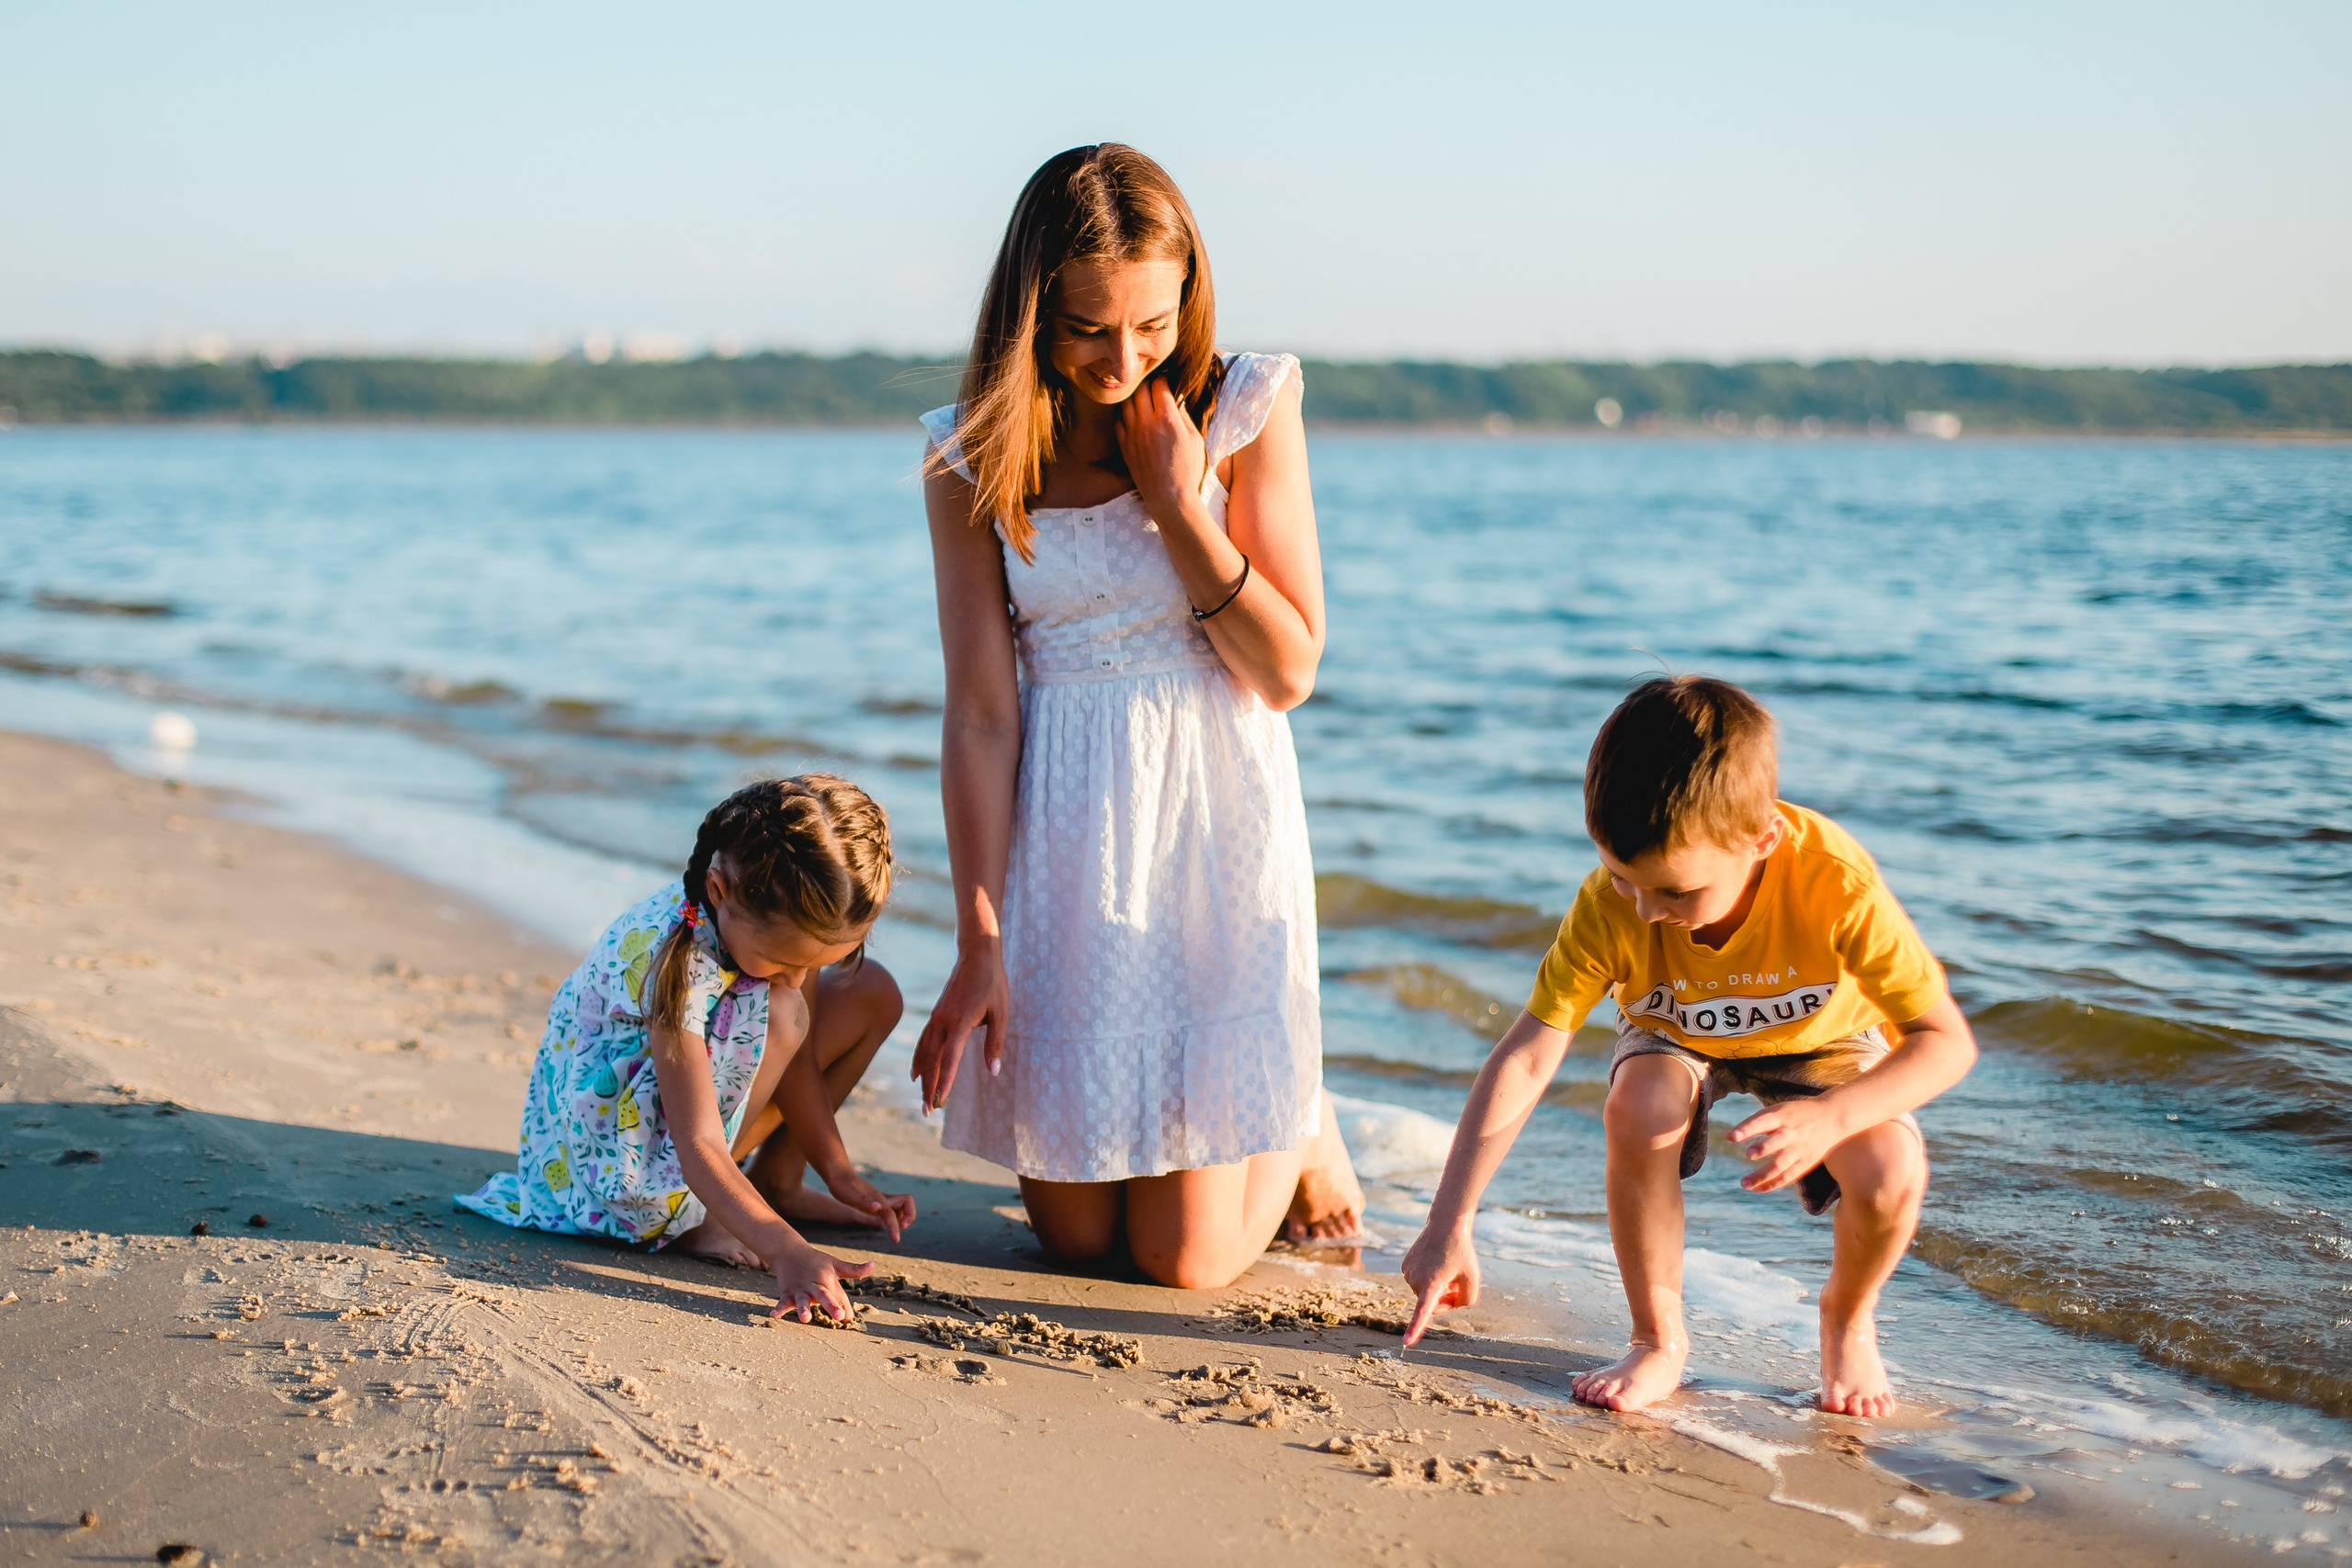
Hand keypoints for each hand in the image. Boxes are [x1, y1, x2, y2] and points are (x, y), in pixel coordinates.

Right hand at [769, 1239, 874, 1324]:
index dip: (844, 1307)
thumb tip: (873, 1265)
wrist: (790, 1252)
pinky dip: (778, 1308)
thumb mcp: (836, 1264)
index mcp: (828, 1279)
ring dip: (804, 1309)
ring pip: (802, 1300)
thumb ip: (854, 1269)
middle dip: (832, 1306)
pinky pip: (782, 1301)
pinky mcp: (787, 1292)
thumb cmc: (816, 1261)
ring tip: (806, 1319)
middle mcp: (815, 1285)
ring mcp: (800, 1289)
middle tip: (839, 1315)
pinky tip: (773, 1316)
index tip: (849, 1318)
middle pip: (824, 1296)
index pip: (839, 1296)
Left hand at [825, 1168, 917, 1243]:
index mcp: (878, 1199)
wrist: (839, 1175)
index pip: (892, 1215)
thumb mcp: (849, 1196)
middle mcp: (883, 1199)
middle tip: (902, 1227)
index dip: (895, 1228)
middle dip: (910, 1215)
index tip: (896, 1239)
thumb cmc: (842, 1186)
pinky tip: (886, 1224)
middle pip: (908, 1203)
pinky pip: (892, 1209)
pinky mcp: (876, 1202)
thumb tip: (879, 1207)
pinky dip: (895, 1217)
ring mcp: (880, 1200)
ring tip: (897, 1228)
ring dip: (905, 1216)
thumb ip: (865, 1202)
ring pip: (902, 1206)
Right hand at [910, 946, 1010, 1114]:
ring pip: (925, 1053)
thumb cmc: (993, 983)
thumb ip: (995, 1043)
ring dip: (923, 1077)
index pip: (950, 1058)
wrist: (977, 954)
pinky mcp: (936, 1014)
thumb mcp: (1002, 1012)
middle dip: (930, 1087)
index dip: (945, 1081)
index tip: (941, 1101)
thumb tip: (993, 1071)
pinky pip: (924, 1041)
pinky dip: (920, 1059)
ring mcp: (937, 1017)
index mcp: (961, 1021)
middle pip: (933, 1060)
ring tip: (923, 1100)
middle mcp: (943, 1021)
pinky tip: (917, 1073)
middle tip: (927, 1112)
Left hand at [1115, 378, 1206, 525]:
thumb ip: (1184, 416)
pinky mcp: (1124, 445)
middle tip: (1155, 387)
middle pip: (1139, 389)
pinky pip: (1118, 420)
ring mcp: (1132, 434)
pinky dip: (1125, 414)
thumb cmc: (1187, 470)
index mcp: (1167, 418)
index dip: (1164, 379)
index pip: (1159, 385)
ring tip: (1142, 399)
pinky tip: (1134, 417)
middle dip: (1148, 384)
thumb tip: (1176, 401)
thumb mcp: (1195, 439)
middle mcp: (1146, 423)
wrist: (1168, 497)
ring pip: (1126, 402)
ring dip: (1134, 397)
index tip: (1167, 381)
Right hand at [1400, 1221, 1480, 1346]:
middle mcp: (1415, 1280)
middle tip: (1456, 1283)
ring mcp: (1408, 1272)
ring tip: (1446, 1268)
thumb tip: (1449, 1304)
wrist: (1445, 1225)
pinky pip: (1418, 1282)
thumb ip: (1466, 1301)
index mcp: (1432, 1283)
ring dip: (1437, 1287)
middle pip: (1432, 1305)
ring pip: (1424, 1293)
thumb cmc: (1461, 1252)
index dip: (1415, 1328)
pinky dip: (1428, 1278)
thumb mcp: (1473, 1279)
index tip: (1406, 1343)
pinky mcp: (1405, 1266)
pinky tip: (1435, 1262)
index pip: (1423, 1311)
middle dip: (1445, 1299)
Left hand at [1731, 1096, 1850, 1192]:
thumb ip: (1754, 1123)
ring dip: (1763, 1175)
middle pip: (1778, 1143)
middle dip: (1763, 1148)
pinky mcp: (1806, 1162)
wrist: (1832, 1119)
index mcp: (1783, 1116)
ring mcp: (1800, 1149)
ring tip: (1744, 1184)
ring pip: (1782, 1165)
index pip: (1764, 1121)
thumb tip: (1728, 1137)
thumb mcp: (1778, 1111)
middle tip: (1748, 1154)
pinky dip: (1773, 1184)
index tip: (1731, 1137)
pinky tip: (1757, 1189)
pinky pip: (1788, 1176)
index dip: (1747, 1128)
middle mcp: (1792, 1133)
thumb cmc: (1796, 1114)